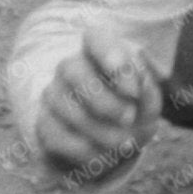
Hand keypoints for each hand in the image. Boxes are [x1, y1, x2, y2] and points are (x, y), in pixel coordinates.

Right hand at [37, 21, 161, 177]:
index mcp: (99, 49)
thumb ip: (146, 90)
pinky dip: (86, 151)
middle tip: (129, 119)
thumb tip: (137, 87)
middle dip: (105, 102)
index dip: (112, 59)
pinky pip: (58, 137)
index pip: (96, 38)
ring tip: (124, 143)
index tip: (133, 90)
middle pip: (74, 71)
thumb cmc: (133, 108)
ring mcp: (53, 94)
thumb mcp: (148, 99)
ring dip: (101, 132)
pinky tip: (104, 155)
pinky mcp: (44, 123)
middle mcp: (70, 66)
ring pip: (67, 108)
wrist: (112, 138)